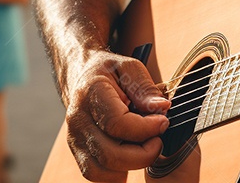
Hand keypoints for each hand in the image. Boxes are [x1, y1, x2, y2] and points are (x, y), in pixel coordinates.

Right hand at [63, 49, 169, 180]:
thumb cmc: (109, 71)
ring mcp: (75, 139)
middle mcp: (78, 120)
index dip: (146, 128)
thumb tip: (162, 108)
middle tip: (158, 139)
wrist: (83, 75)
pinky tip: (131, 156)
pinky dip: (117, 173)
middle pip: (110, 155)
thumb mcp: (130, 68)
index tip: (164, 122)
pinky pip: (96, 175)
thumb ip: (145, 88)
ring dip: (130, 166)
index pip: (118, 123)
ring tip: (144, 147)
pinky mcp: (78, 152)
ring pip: (101, 171)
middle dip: (143, 154)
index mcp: (91, 93)